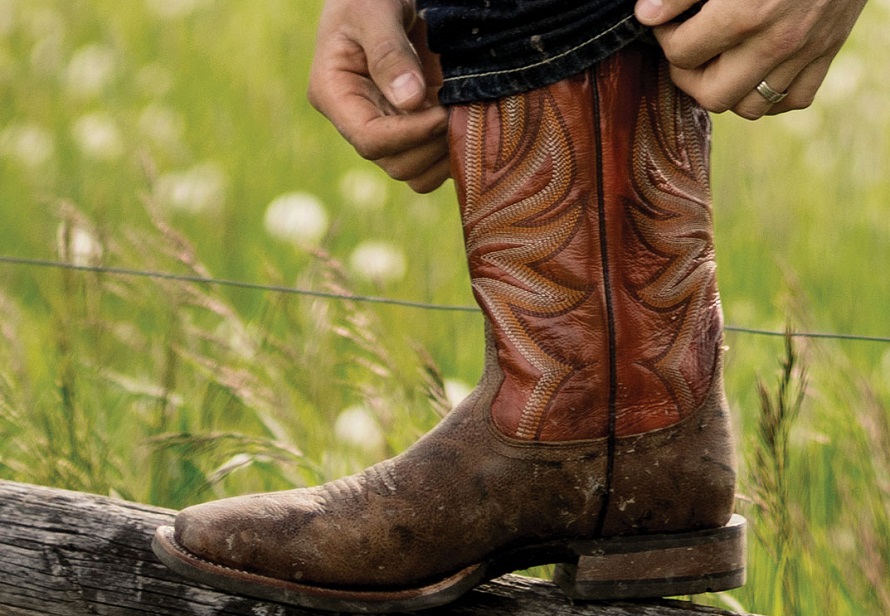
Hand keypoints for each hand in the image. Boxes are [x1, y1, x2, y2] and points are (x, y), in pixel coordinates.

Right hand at [308, 0, 449, 192]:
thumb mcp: (373, 11)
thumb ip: (389, 52)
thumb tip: (410, 101)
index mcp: (334, 95)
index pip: (370, 140)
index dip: (410, 134)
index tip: (442, 111)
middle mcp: (357, 120)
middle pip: (395, 164)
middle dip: (432, 145)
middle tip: (460, 113)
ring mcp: (386, 127)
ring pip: (416, 172)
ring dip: (446, 154)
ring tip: (466, 119)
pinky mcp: (411, 128)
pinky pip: (432, 161)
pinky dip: (454, 151)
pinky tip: (468, 122)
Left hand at [635, 0, 867, 119]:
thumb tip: (646, 16)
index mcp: (746, 13)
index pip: (682, 54)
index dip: (665, 38)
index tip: (667, 22)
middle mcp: (777, 41)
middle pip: (712, 96)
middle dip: (690, 76)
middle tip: (689, 49)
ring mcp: (806, 52)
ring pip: (750, 108)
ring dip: (729, 90)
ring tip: (721, 60)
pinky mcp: (827, 52)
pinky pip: (794, 100)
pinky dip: (772, 94)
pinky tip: (758, 69)